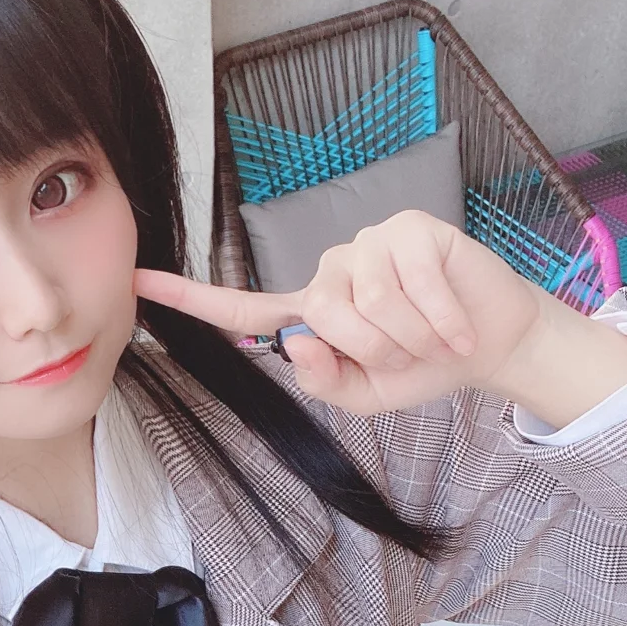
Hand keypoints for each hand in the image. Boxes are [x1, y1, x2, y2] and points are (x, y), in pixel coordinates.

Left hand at [136, 210, 549, 415]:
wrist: (489, 346)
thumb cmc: (421, 366)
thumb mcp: (363, 395)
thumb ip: (322, 381)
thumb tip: (296, 340)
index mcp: (309, 314)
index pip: (242, 308)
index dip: (190, 298)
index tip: (137, 282)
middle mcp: (329, 273)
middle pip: (322, 318)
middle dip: (374, 351)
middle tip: (407, 352)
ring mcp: (367, 245)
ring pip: (368, 305)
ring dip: (409, 339)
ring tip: (431, 335)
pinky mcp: (410, 229)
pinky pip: (410, 287)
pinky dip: (438, 321)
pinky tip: (454, 327)